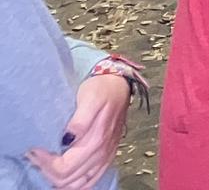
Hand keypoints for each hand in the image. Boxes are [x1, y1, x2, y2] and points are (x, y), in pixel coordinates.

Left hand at [28, 73, 130, 189]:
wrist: (120, 84)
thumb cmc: (102, 89)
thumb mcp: (90, 99)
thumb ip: (80, 121)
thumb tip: (67, 139)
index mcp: (96, 141)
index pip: (63, 168)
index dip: (45, 163)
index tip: (34, 149)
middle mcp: (101, 153)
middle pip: (67, 179)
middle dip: (47, 171)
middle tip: (36, 156)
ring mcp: (105, 157)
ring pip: (77, 184)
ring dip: (59, 180)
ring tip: (47, 165)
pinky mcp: (107, 157)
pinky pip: (90, 182)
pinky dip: (75, 184)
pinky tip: (65, 177)